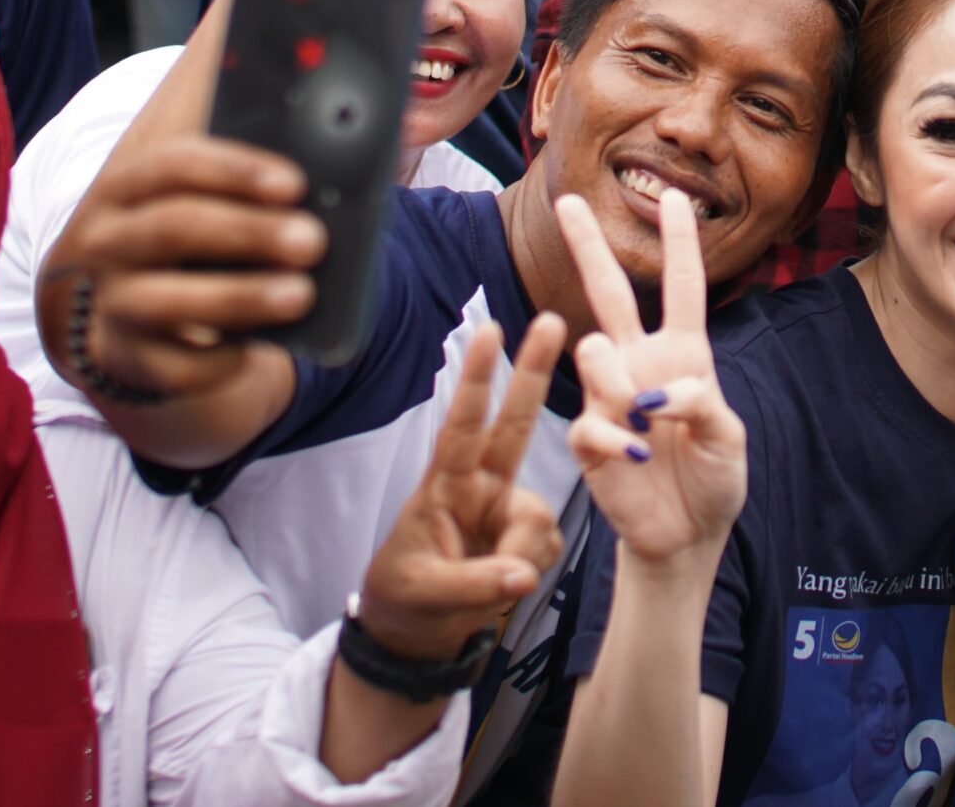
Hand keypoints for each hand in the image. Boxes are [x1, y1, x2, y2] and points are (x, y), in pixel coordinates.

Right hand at [43, 135, 320, 398]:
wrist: (146, 314)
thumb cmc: (202, 235)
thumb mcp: (213, 192)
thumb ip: (251, 158)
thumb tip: (329, 138)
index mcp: (127, 185)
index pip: (172, 164)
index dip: (234, 171)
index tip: (295, 184)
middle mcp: (107, 242)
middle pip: (171, 227)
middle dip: (246, 232)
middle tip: (313, 240)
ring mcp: (112, 303)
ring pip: (163, 301)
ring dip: (237, 296)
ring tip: (301, 294)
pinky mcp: (126, 360)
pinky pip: (173, 367)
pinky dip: (218, 360)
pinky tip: (258, 349)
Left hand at [356, 317, 568, 659]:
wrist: (413, 634)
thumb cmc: (405, 597)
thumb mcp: (425, 593)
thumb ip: (476, 585)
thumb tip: (525, 575)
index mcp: (443, 486)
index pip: (460, 425)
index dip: (475, 379)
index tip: (487, 331)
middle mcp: (478, 487)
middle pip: (512, 425)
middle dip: (531, 373)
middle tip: (549, 320)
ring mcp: (504, 509)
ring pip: (537, 514)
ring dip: (524, 549)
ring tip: (494, 582)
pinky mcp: (524, 537)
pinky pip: (546, 546)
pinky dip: (531, 567)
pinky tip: (507, 581)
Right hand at [558, 191, 746, 575]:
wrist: (685, 534)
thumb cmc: (713, 478)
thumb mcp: (729, 437)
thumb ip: (701, 403)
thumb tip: (654, 393)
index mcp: (684, 355)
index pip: (683, 288)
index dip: (681, 243)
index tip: (677, 198)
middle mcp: (640, 365)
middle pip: (610, 293)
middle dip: (588, 246)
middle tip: (567, 202)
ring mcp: (610, 398)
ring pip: (593, 351)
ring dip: (620, 382)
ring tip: (644, 420)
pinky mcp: (589, 438)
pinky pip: (590, 421)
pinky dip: (615, 439)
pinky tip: (634, 457)